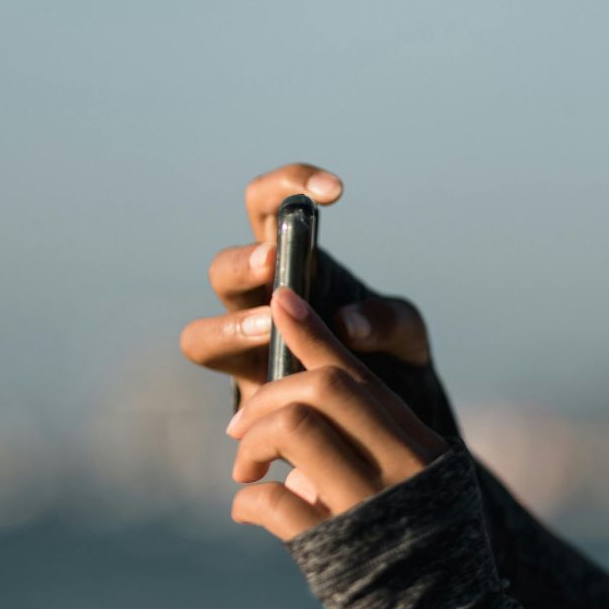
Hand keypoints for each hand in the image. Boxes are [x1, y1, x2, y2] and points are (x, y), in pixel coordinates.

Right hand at [178, 162, 435, 407]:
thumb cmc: (392, 360)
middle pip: (223, 268)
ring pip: (201, 335)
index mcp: (294, 264)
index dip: (290, 185)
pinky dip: (248, 383)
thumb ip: (388, 322)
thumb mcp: (407, 335)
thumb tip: (347, 324)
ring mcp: (243, 352)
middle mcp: (257, 302)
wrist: (389, 423)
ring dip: (231, 327)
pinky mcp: (245, 396)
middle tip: (274, 260)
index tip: (335, 192)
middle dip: (245, 262)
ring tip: (269, 328)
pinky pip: (223, 383)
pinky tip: (284, 388)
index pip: (269, 206)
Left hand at [225, 284, 451, 540]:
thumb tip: (304, 451)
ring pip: (296, 428)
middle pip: (324, 388)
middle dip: (268, 393)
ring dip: (254, 441)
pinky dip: (250, 502)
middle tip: (241, 426)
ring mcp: (373, 506)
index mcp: (421, 449)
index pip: (360, 374)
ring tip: (244, 469)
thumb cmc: (433, 568)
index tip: (279, 297)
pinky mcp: (340, 549)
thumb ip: (374, 464)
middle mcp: (403, 468)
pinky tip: (249, 511)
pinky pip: (272, 502)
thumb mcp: (419, 500)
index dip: (313, 332)